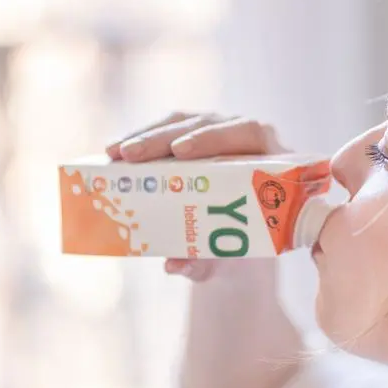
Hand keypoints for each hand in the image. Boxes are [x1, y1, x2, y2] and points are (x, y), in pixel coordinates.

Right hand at [105, 112, 285, 280]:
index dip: (212, 139)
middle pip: (206, 124)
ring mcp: (223, 130)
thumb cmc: (244, 246)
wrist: (246, 241)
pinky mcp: (198, 133)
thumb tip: (173, 264)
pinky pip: (170, 129)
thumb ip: (206, 261)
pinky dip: (143, 138)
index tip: (180, 151)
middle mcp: (248, 137)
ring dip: (148, 135)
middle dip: (164, 139)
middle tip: (130, 154)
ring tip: (115, 152)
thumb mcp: (229, 258)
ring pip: (184, 122)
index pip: (246, 133)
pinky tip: (116, 151)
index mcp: (271, 159)